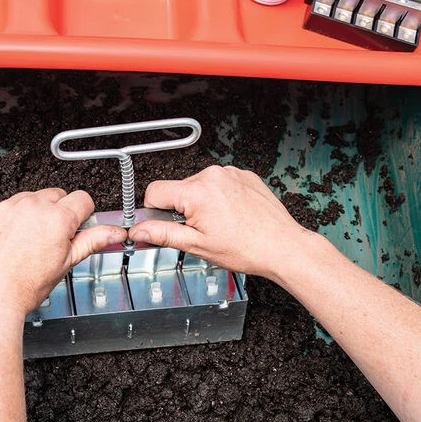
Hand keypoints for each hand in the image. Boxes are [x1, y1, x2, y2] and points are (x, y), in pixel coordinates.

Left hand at [0, 188, 125, 320]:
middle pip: (58, 194)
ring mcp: (9, 208)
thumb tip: (113, 233)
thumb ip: (93, 240)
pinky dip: (14, 218)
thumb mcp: (67, 262)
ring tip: (32, 241)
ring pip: (33, 198)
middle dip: (60, 212)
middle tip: (53, 238)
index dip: (84, 214)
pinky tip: (14, 240)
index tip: (77, 226)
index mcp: (57, 218)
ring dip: (37, 213)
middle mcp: (32, 207)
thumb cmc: (26, 286)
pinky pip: (10, 206)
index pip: (82, 198)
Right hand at [127, 166, 306, 278]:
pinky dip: (219, 198)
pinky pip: (219, 183)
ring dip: (200, 203)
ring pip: (198, 186)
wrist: (282, 246)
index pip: (155, 192)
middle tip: (200, 230)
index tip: (164, 224)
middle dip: (181, 209)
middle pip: (177, 189)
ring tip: (219, 224)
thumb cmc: (246, 248)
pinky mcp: (243, 175)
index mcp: (196, 192)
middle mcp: (212, 175)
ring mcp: (230, 173)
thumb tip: (139, 230)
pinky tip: (231, 216)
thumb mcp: (197, 245)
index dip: (154, 212)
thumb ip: (162, 234)